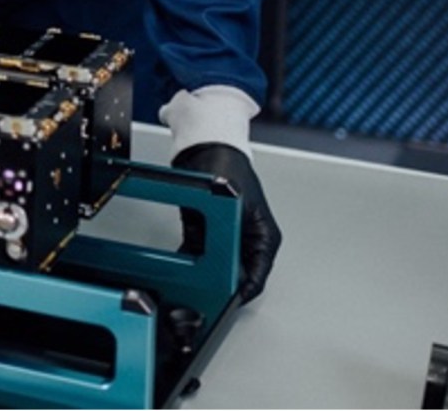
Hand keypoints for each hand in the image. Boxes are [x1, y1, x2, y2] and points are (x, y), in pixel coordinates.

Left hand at [172, 142, 281, 302]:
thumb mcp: (230, 208)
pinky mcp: (213, 231)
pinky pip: (203, 253)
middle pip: (237, 274)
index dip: (242, 292)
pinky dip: (194, 260)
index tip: (227, 302)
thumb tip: (220, 264)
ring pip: (219, 266)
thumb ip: (225, 237)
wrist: (207, 145)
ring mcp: (232, 236)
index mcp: (264, 236)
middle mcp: (250, 239)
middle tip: (204, 294)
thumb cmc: (227, 167)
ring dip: (206, 273)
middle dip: (221, 285)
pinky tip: (184, 264)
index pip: (257, 275)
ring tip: (192, 281)